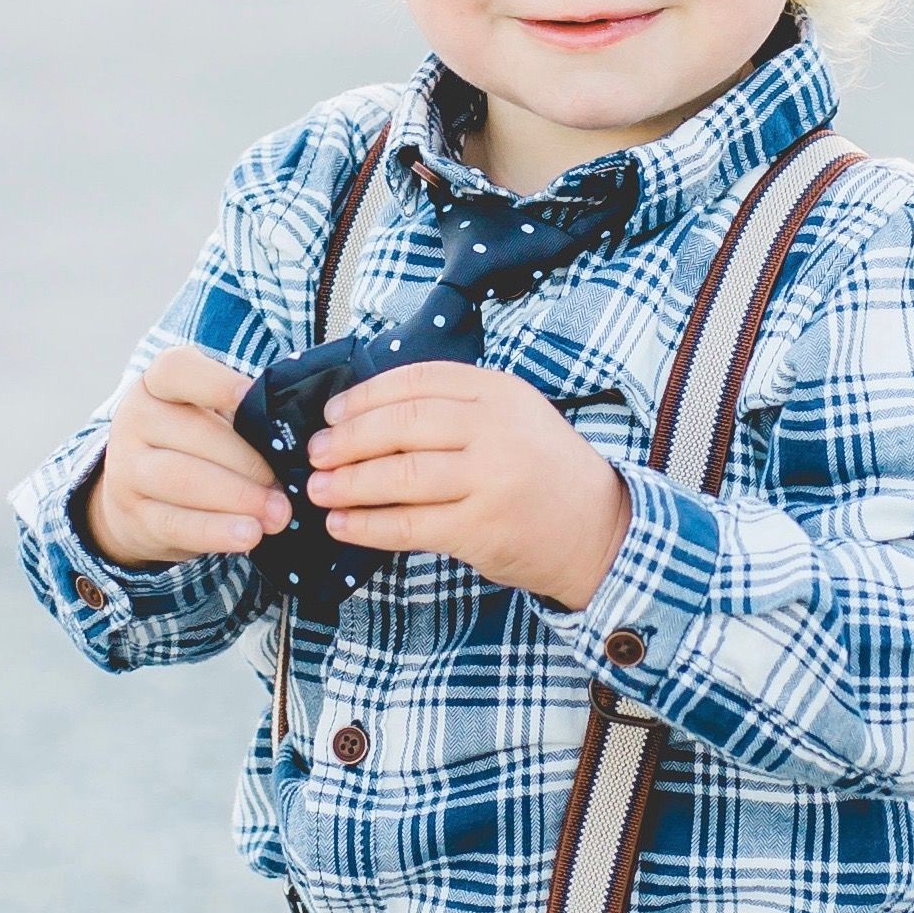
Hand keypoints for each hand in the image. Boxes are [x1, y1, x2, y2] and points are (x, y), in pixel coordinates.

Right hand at [82, 343, 291, 566]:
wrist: (133, 495)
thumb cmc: (191, 445)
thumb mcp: (208, 415)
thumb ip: (242, 416)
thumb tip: (296, 440)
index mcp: (158, 384)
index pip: (178, 370)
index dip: (217, 383)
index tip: (251, 396)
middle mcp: (136, 419)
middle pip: (195, 434)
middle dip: (248, 462)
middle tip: (287, 486)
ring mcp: (128, 469)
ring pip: (184, 479)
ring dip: (238, 498)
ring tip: (277, 514)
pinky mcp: (134, 514)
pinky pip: (176, 523)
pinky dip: (216, 531)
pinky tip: (248, 535)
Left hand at [308, 364, 630, 607]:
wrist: (598, 530)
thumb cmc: (543, 472)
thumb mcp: (512, 418)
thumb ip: (455, 408)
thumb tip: (367, 415)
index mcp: (498, 392)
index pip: (415, 382)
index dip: (364, 397)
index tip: (332, 414)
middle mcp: (495, 429)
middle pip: (401, 425)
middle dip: (348, 439)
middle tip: (315, 454)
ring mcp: (490, 479)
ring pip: (400, 474)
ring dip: (349, 483)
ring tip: (319, 490)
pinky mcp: (481, 529)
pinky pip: (409, 524)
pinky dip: (368, 524)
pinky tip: (343, 525)